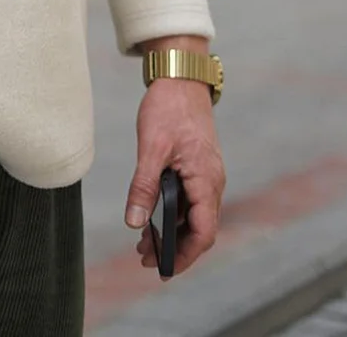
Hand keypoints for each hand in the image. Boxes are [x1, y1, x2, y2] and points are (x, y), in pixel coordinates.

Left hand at [127, 77, 225, 277]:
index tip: (163, 269)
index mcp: (206, 181)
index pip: (203, 232)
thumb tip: (135, 223)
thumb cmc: (168, 109)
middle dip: (174, 247)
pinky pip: (189, 198)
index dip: (184, 255)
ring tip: (142, 241)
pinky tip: (151, 214)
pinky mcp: (197, 167)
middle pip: (199, 229)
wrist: (180, 78)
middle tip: (143, 257)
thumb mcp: (151, 148)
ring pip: (192, 215)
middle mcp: (211, 182)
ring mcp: (206, 175)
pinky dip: (172, 212)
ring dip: (171, 230)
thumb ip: (144, 187)